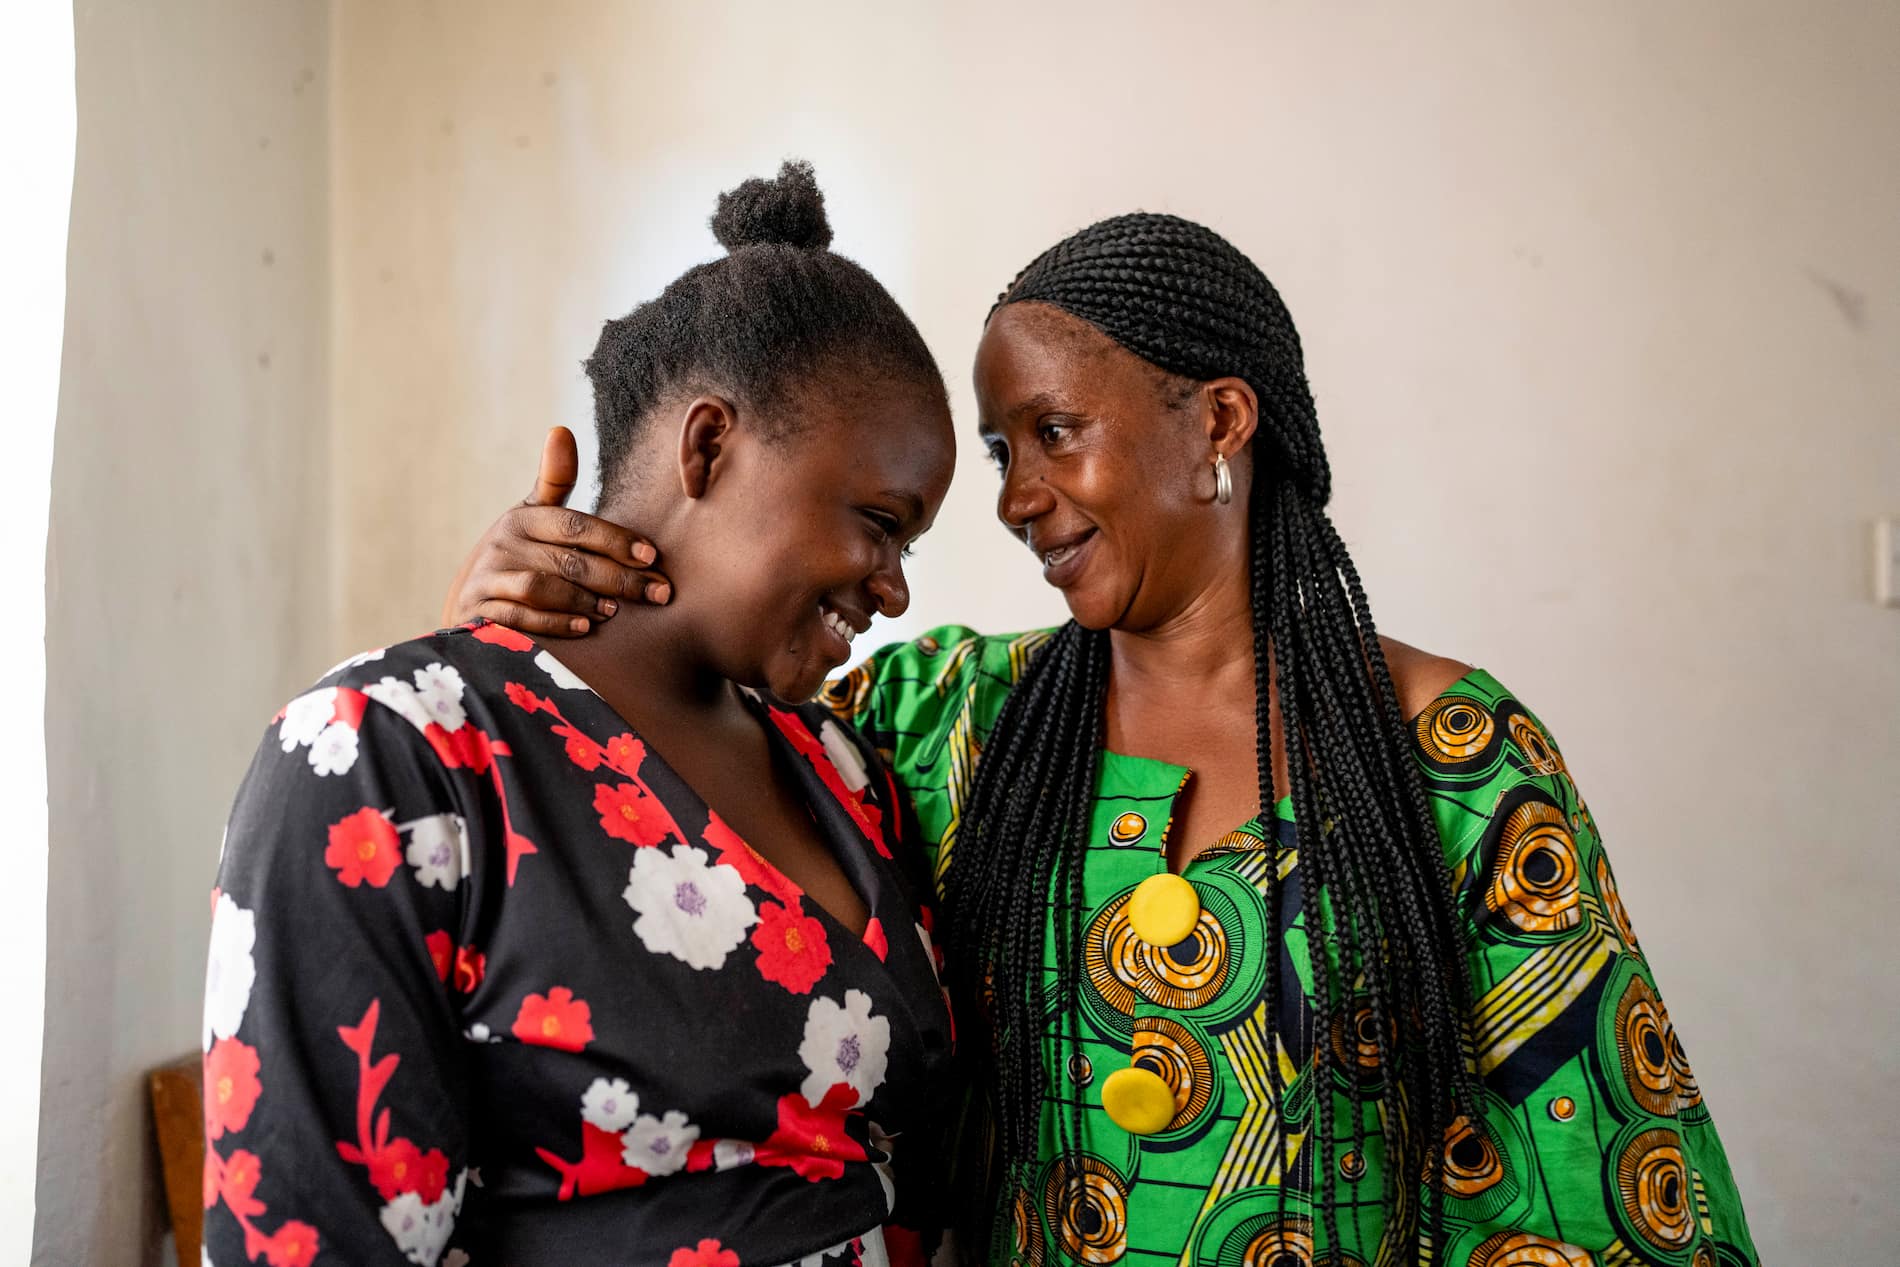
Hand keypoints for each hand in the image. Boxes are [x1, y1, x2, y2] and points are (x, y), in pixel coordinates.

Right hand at [440, 427, 670, 637]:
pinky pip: (519, 618)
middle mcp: (504, 545)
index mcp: (525, 519)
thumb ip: (555, 480)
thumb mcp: (533, 515)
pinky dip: (552, 623)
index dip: (615, 540)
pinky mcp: (479, 611)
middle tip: (657, 592)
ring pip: (541, 588)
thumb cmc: (518, 553)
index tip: (652, 556)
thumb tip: (561, 430)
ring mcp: (489, 578)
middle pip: (568, 561)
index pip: (575, 525)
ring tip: (616, 610)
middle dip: (618, 578)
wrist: (468, 597)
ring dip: (583, 600)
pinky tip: (583, 628)